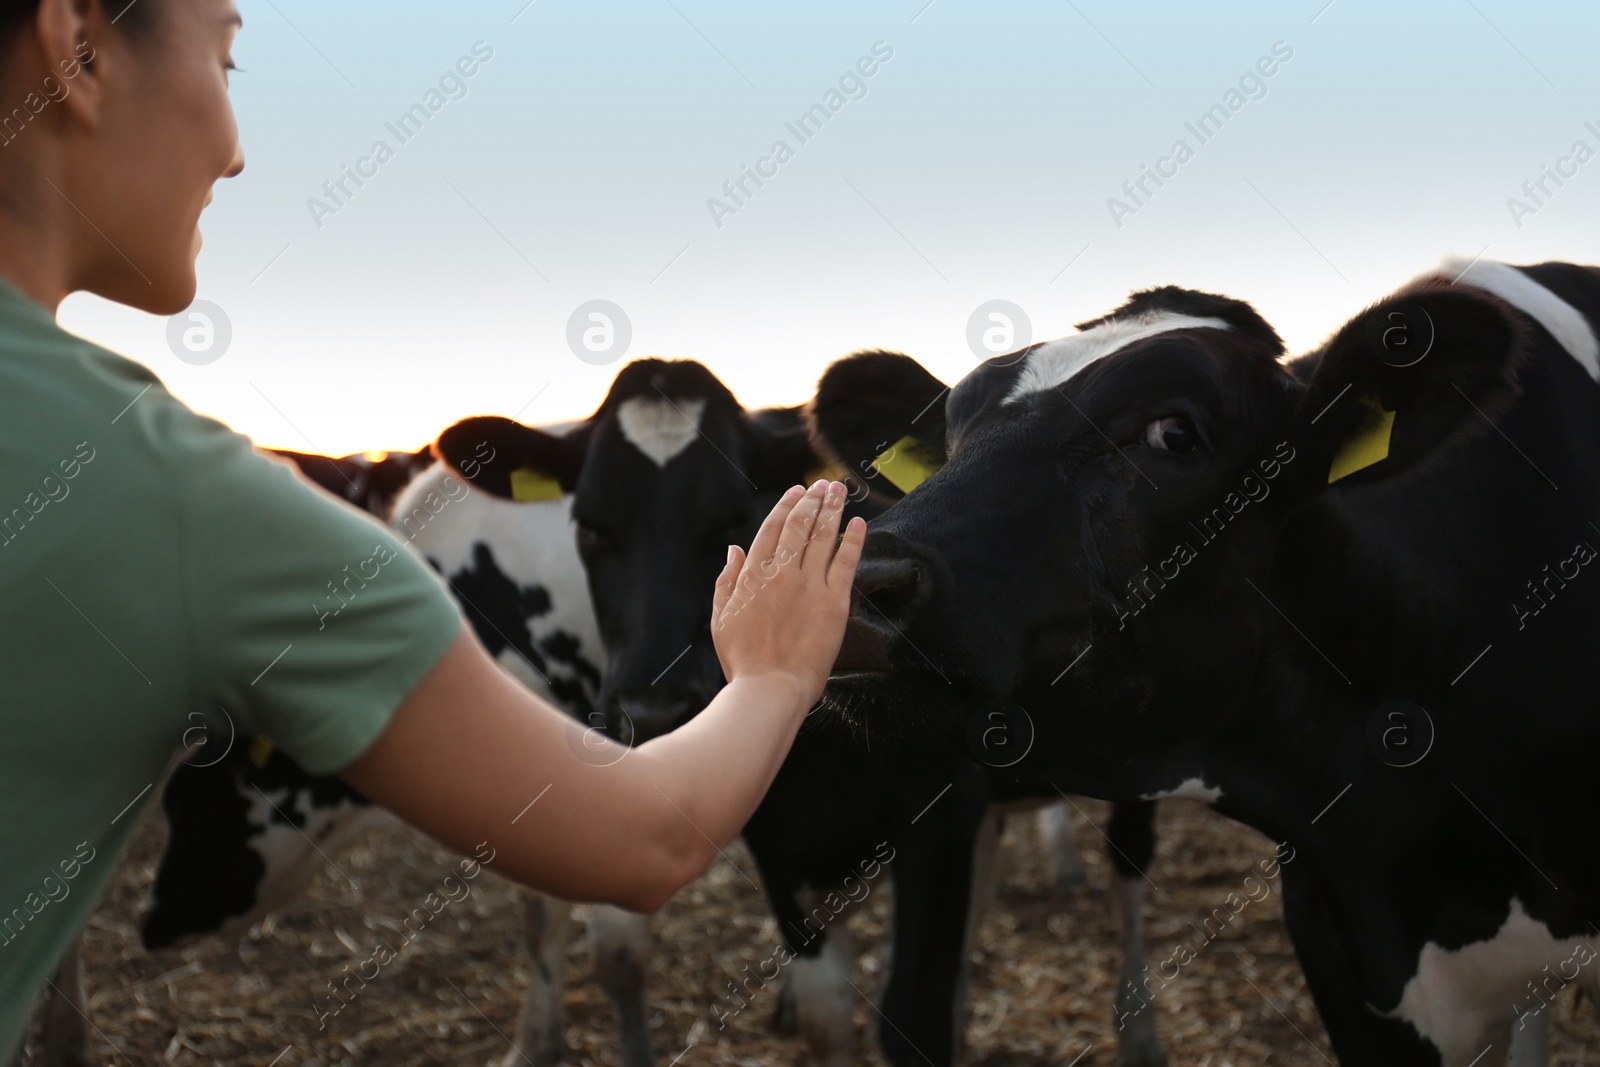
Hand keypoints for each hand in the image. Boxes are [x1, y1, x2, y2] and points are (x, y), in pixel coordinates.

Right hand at [711, 480, 865, 708]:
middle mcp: (782, 573)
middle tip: (824, 484)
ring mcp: (809, 586)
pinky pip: (845, 562)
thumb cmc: (742, 661)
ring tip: (840, 491)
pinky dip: (853, 540)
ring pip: (822, 537)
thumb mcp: (721, 618)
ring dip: (832, 510)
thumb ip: (727, 581)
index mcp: (753, 575)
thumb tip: (733, 550)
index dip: (786, 506)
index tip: (796, 492)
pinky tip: (859, 522)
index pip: (771, 529)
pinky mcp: (833, 602)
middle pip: (799, 526)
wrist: (769, 688)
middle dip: (812, 500)